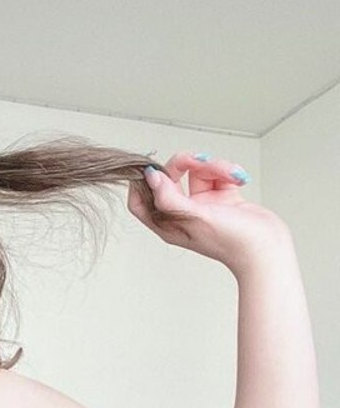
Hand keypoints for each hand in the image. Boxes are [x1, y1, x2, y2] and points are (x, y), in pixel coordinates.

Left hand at [126, 151, 291, 271]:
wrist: (266, 248)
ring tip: (232, 176)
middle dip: (186, 163)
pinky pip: (219, 173)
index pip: (141, 202)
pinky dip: (228, 171)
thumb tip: (150, 178)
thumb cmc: (231, 241)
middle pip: (171, 177)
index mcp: (168, 224)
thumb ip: (169, 198)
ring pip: (199, 171)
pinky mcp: (222, 197)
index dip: (142, 183)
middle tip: (199, 160)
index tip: (152, 167)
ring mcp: (202, 205)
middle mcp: (182, 214)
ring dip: (216, 167)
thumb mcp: (194, 218)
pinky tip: (238, 178)